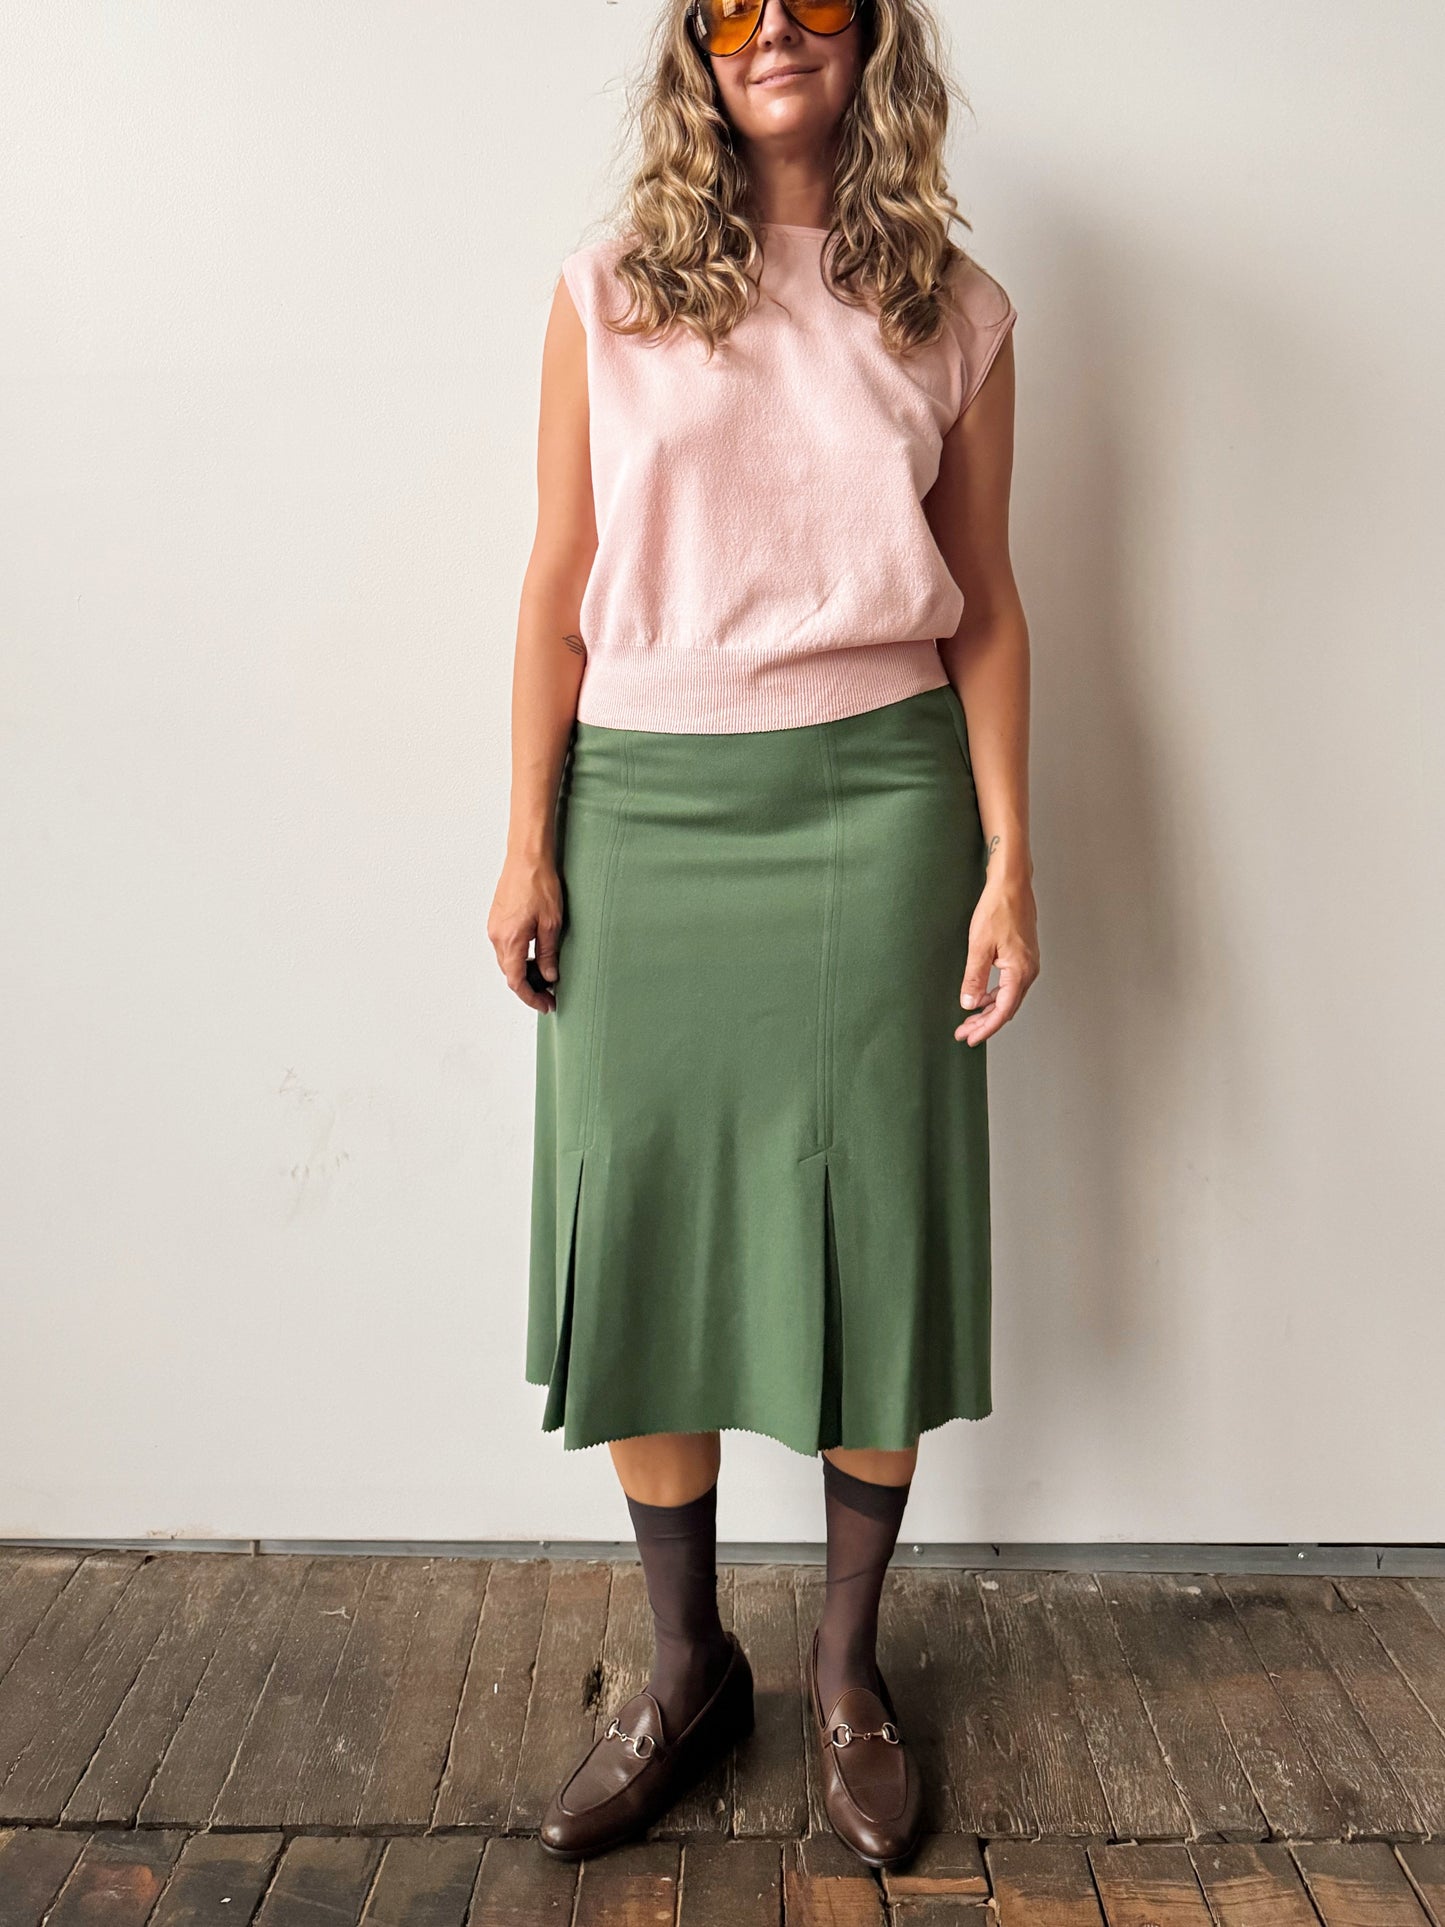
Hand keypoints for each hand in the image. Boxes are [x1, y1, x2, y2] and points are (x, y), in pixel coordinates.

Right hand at [488, 851, 563, 1012]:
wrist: (527, 857)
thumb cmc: (540, 884)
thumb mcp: (552, 923)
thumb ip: (548, 953)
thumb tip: (548, 976)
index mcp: (510, 940)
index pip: (517, 981)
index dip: (531, 997)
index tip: (546, 1004)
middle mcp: (497, 936)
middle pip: (510, 974)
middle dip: (528, 988)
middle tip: (549, 995)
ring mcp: (494, 927)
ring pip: (507, 961)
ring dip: (523, 973)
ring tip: (545, 977)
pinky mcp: (497, 919)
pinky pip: (505, 947)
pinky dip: (518, 958)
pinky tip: (534, 957)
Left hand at [955, 869, 1039, 1045]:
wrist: (1012, 883)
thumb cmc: (998, 908)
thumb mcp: (979, 945)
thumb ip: (974, 977)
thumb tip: (969, 1003)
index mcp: (1020, 971)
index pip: (1002, 1011)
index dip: (986, 1028)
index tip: (970, 1037)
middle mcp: (1028, 970)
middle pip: (1007, 1007)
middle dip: (985, 1023)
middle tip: (964, 1033)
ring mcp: (1028, 963)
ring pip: (1008, 997)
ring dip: (989, 1010)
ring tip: (969, 1020)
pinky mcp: (1023, 957)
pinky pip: (1010, 985)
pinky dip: (995, 995)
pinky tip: (981, 998)